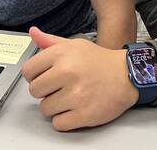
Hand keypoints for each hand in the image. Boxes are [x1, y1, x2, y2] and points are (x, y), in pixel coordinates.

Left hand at [22, 27, 138, 130]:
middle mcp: (67, 72)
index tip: (46, 76)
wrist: (128, 74)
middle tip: (60, 87)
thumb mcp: (75, 45)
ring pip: (45, 109)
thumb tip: (33, 32)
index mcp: (62, 54)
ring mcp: (75, 94)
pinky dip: (65, 119)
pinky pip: (58, 124)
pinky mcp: (84, 114)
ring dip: (55, 106)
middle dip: (45, 91)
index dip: (36, 75)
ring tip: (70, 96)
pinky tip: (75, 108)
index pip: (28, 71)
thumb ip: (51, 41)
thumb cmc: (100, 61)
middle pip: (34, 91)